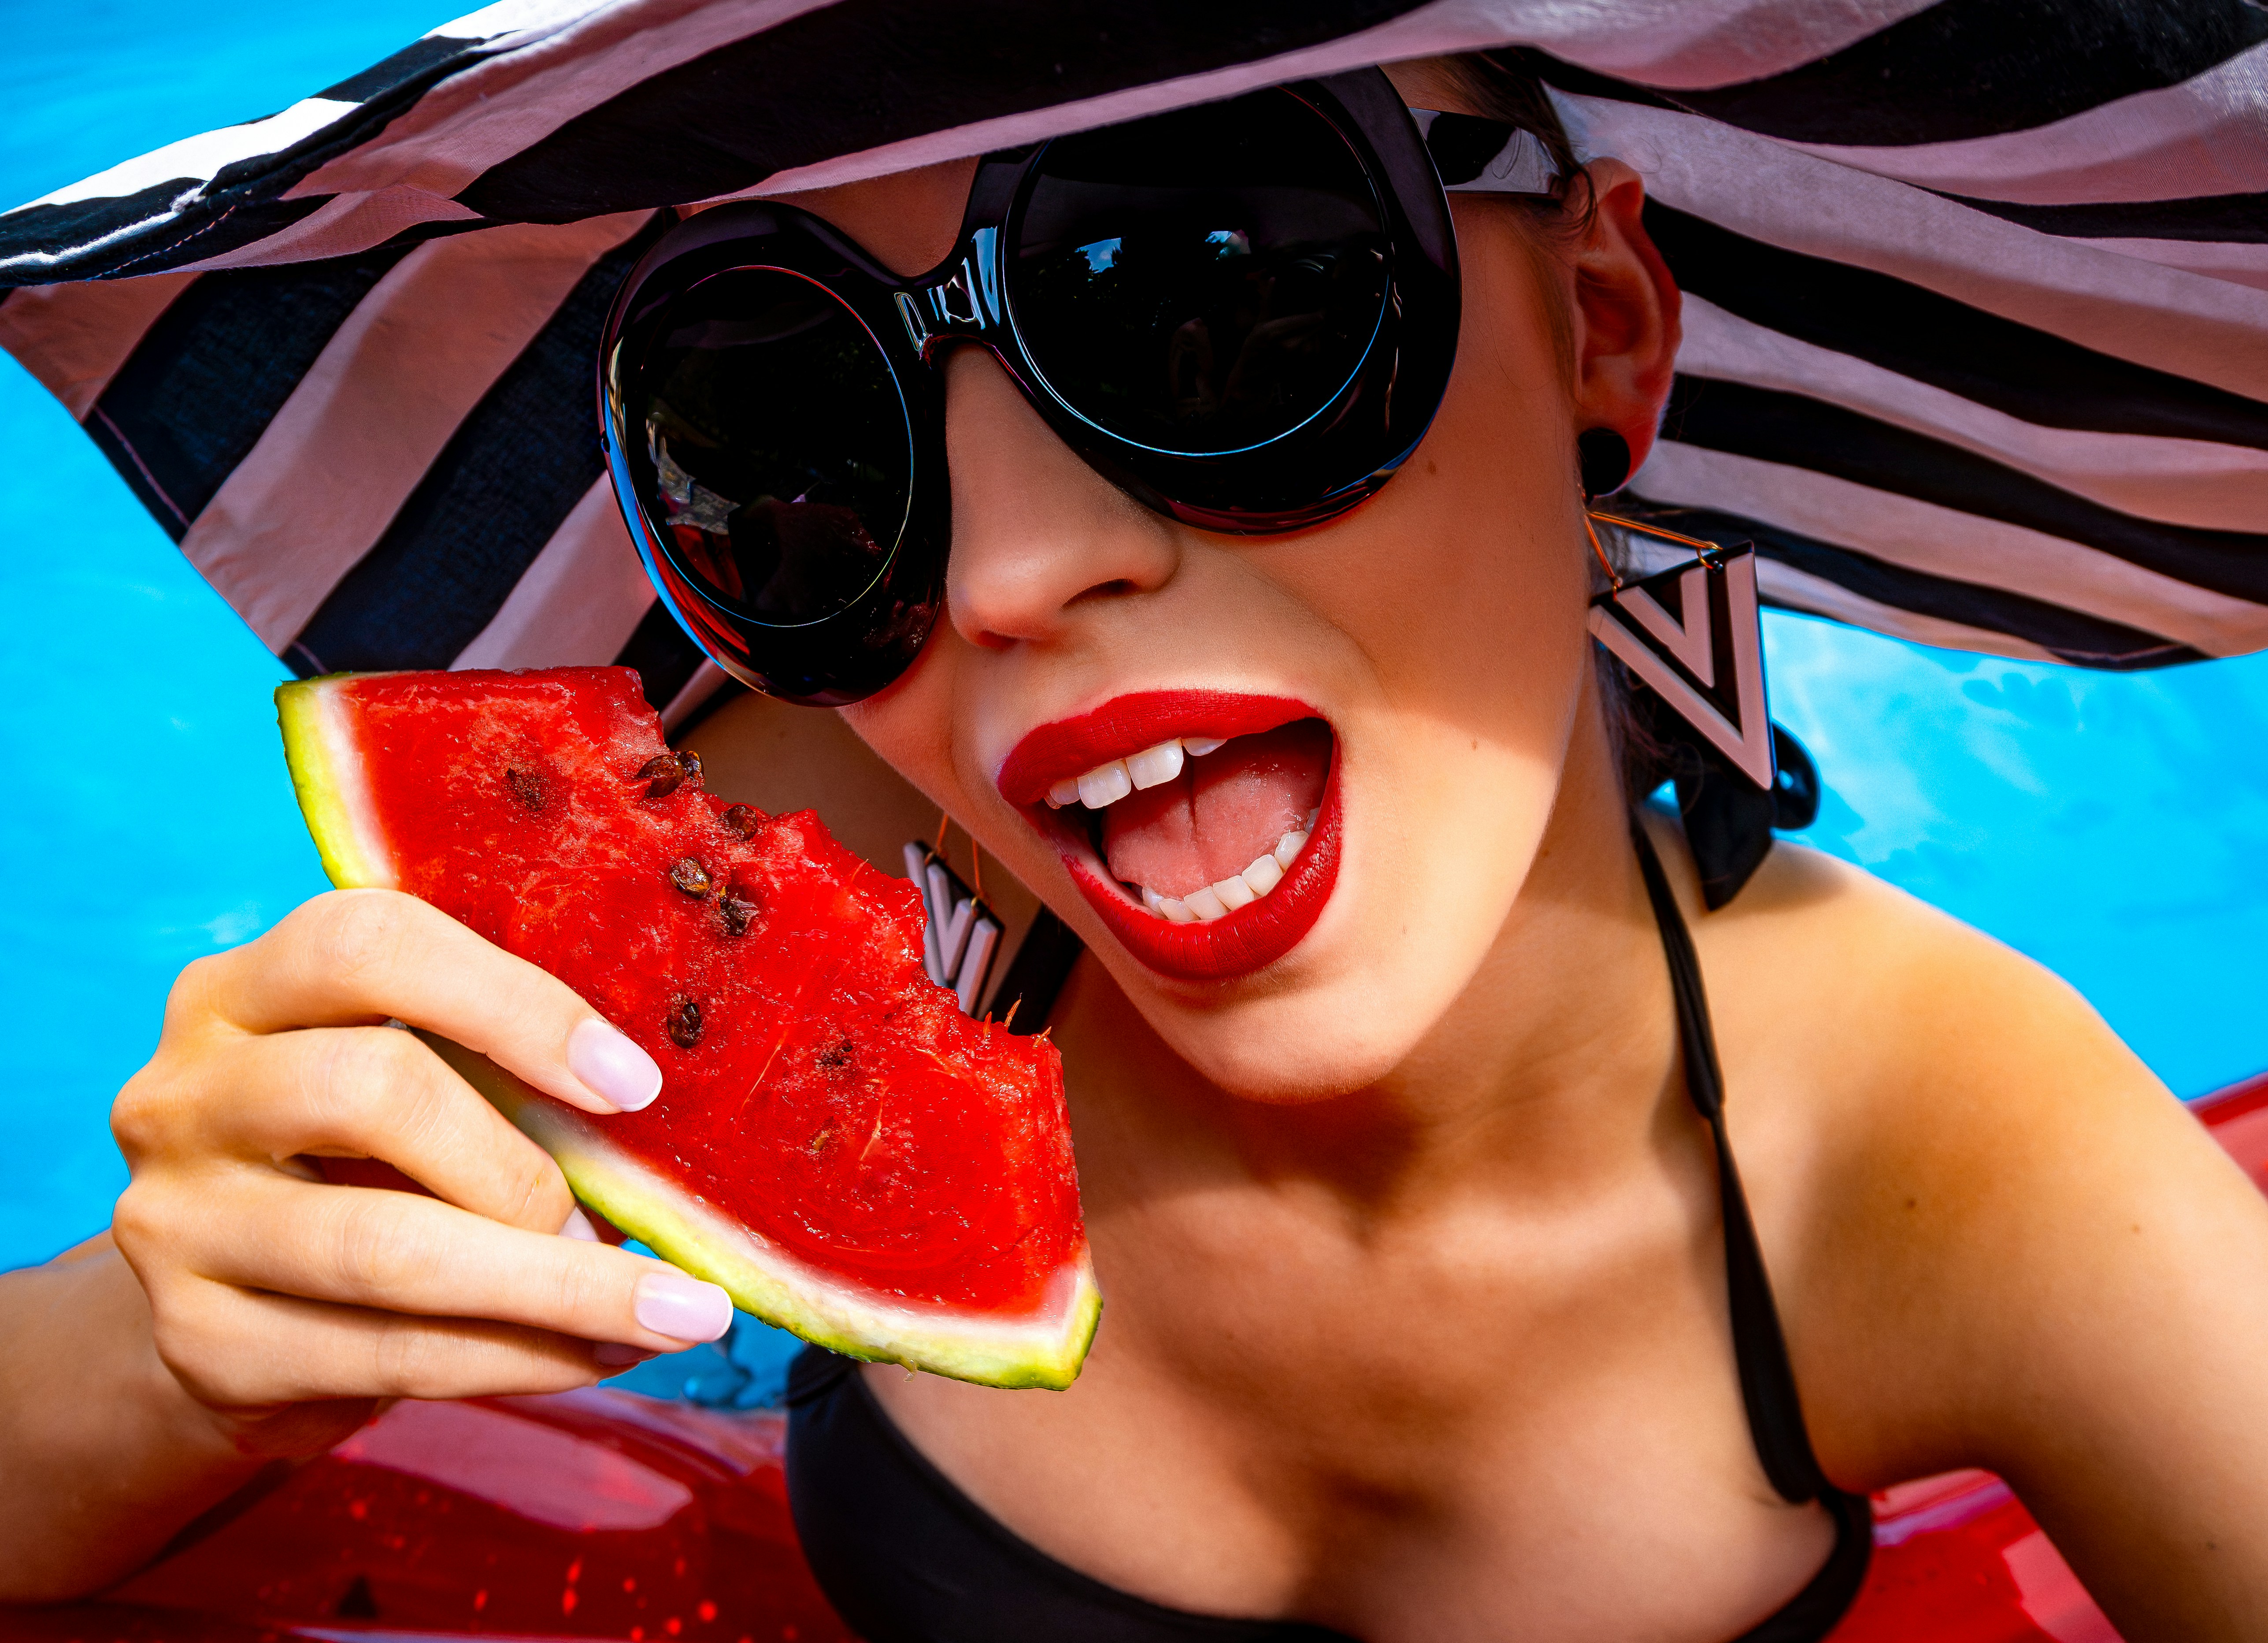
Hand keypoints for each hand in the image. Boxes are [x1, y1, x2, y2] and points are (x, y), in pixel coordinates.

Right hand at [110, 888, 733, 1455]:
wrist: (223, 1316)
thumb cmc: (356, 1171)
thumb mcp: (402, 1088)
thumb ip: (491, 1077)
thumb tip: (654, 1121)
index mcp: (240, 990)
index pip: (370, 944)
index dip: (514, 1003)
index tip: (634, 1083)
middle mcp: (184, 1092)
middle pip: (373, 1089)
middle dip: (526, 1166)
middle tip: (627, 1219)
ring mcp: (177, 1222)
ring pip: (387, 1248)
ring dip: (556, 1288)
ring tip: (670, 1314)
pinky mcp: (197, 1342)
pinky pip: (388, 1353)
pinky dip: (520, 1358)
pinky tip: (603, 1354)